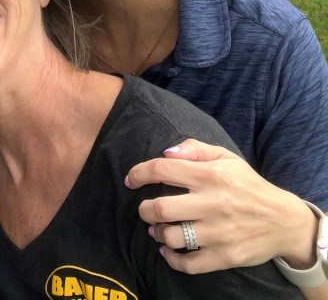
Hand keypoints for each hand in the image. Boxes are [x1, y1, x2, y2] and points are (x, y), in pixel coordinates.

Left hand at [125, 138, 320, 273]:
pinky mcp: (225, 257)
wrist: (283, 220)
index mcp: (210, 175)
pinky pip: (188, 264)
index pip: (163, 170)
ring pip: (171, 237)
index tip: (130, 179)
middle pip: (161, 208)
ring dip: (156, 232)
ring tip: (156, 228)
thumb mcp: (226, 156)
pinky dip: (171, 259)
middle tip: (145, 208)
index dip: (139, 173)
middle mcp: (212, 203)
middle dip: (144, 208)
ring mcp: (218, 233)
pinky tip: (168, 251)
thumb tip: (165, 152)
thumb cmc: (248, 185)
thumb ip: (194, 148)